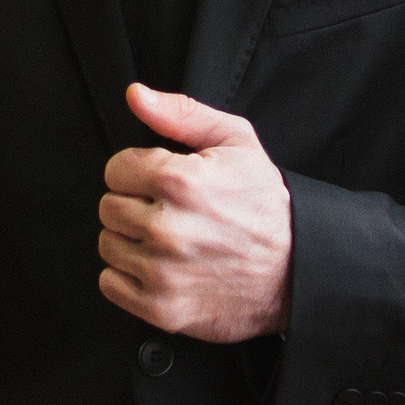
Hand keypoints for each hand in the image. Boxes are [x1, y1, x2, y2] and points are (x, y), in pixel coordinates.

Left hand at [97, 84, 292, 342]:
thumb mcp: (235, 141)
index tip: (161, 182)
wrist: (297, 269)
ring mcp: (162, 272)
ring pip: (107, 244)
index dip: (139, 172)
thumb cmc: (265, 205)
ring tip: (167, 240)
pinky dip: (128, 276)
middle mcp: (167, 228)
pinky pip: (110, 284)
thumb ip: (181, 114)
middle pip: (108, 207)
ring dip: (130, 240)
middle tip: (169, 212)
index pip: (115, 169)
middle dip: (135, 205)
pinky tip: (159, 267)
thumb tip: (136, 95)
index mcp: (181, 181)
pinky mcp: (161, 308)